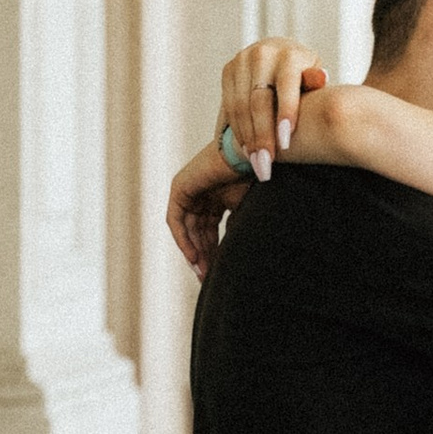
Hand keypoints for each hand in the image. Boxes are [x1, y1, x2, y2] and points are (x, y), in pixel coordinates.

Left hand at [166, 142, 247, 275]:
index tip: (217, 274)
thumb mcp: (245, 210)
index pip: (210, 231)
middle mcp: (201, 194)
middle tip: (208, 278)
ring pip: (186, 229)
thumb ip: (234, 229)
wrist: (252, 155)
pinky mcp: (180, 188)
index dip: (213, 253)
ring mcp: (189, 190)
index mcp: (217, 197)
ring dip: (193, 252)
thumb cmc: (255, 177)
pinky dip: (183, 240)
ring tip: (202, 273)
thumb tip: (232, 258)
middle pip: (198, 232)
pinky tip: (194, 257)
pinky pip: (176, 220)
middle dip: (203, 256)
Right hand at [219, 37, 325, 175]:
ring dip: (248, 138)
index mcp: (289, 54)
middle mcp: (263, 54)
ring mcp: (242, 61)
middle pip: (259, 101)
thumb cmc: (303, 74)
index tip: (285, 145)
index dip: (285, 114)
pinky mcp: (228, 70)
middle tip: (267, 165)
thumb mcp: (315, 75)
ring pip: (240, 106)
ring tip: (257, 163)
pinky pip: (230, 106)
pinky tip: (247, 149)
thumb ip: (316, 81)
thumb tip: (321, 79)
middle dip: (263, 136)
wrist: (280, 54)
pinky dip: (238, 130)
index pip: (286, 85)